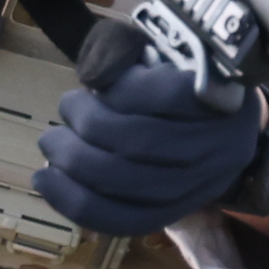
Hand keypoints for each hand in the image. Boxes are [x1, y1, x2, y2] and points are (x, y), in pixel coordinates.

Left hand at [38, 20, 268, 236]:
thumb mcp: (163, 52)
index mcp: (222, 98)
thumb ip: (125, 49)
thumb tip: (92, 73)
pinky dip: (75, 202)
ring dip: (74, 162)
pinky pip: (123, 220)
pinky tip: (47, 180)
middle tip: (67, 106)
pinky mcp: (174, 213)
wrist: (221, 129)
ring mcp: (198, 187)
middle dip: (88, 124)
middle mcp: (219, 147)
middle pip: (141, 142)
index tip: (96, 78)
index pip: (168, 95)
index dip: (121, 88)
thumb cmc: (183, 82)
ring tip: (52, 142)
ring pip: (127, 184)